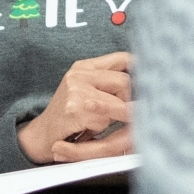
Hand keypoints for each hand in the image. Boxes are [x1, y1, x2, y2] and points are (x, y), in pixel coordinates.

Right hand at [16, 53, 134, 164]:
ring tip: (102, 121)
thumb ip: (106, 81)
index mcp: (83, 67)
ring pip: (118, 102)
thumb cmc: (67, 116)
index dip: (138, 67)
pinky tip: (87, 128)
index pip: (120, 58)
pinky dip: (100, 128)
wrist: (42, 135)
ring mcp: (76, 90)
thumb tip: (141, 76)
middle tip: (121, 113)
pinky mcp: (75, 108)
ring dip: (115, 117)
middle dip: (128, 101)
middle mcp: (79, 75)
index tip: (151, 76)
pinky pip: (105, 120)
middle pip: (125, 82)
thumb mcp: (85, 91)